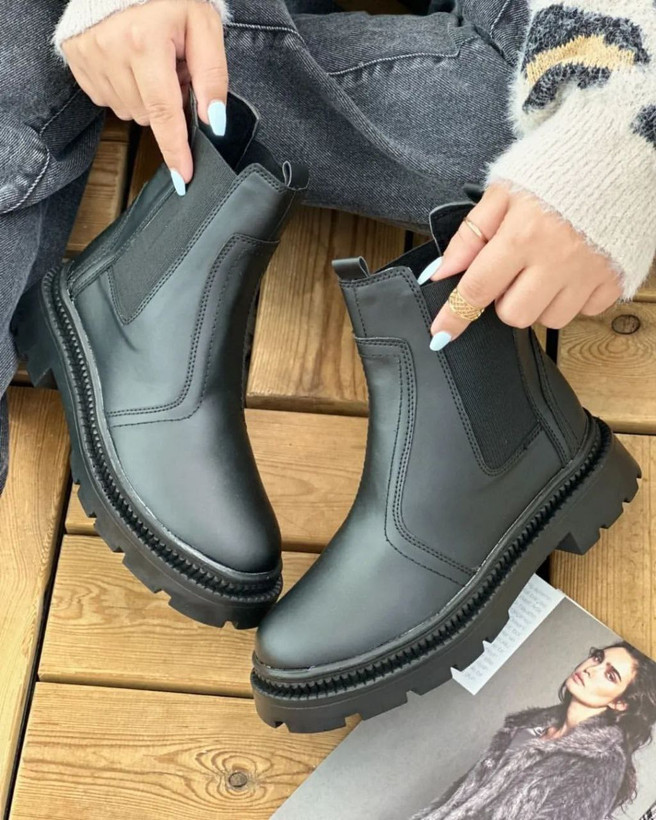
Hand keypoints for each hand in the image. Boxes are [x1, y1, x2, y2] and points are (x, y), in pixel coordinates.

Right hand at [62, 0, 228, 194]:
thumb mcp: (203, 26)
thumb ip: (211, 76)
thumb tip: (214, 122)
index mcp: (144, 42)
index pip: (164, 112)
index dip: (175, 148)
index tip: (182, 177)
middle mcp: (111, 51)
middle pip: (148, 115)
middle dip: (166, 103)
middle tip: (171, 69)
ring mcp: (89, 57)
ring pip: (128, 111)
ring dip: (145, 97)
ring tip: (150, 62)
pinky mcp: (76, 59)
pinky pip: (107, 99)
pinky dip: (124, 89)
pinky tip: (129, 65)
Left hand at [420, 182, 622, 349]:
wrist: (618, 152)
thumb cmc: (555, 170)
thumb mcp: (503, 192)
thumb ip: (470, 235)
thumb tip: (442, 272)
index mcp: (523, 234)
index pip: (478, 288)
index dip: (454, 315)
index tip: (440, 334)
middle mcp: (556, 259)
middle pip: (513, 315)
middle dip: (504, 301)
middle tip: (512, 272)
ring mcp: (588, 273)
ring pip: (548, 320)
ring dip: (538, 302)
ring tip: (545, 266)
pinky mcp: (615, 279)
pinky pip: (584, 312)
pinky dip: (573, 298)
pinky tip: (572, 270)